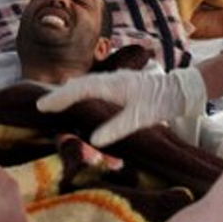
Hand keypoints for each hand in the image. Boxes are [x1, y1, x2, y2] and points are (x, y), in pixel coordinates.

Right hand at [36, 67, 206, 146]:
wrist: (180, 89)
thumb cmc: (160, 101)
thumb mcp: (140, 117)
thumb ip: (116, 128)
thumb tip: (92, 141)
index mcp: (111, 85)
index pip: (78, 90)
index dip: (59, 98)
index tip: (42, 106)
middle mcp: (110, 80)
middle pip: (78, 85)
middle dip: (60, 96)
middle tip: (42, 106)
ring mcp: (115, 81)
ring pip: (86, 85)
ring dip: (70, 94)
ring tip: (55, 103)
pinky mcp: (120, 85)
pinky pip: (94, 87)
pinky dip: (82, 93)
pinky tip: (79, 98)